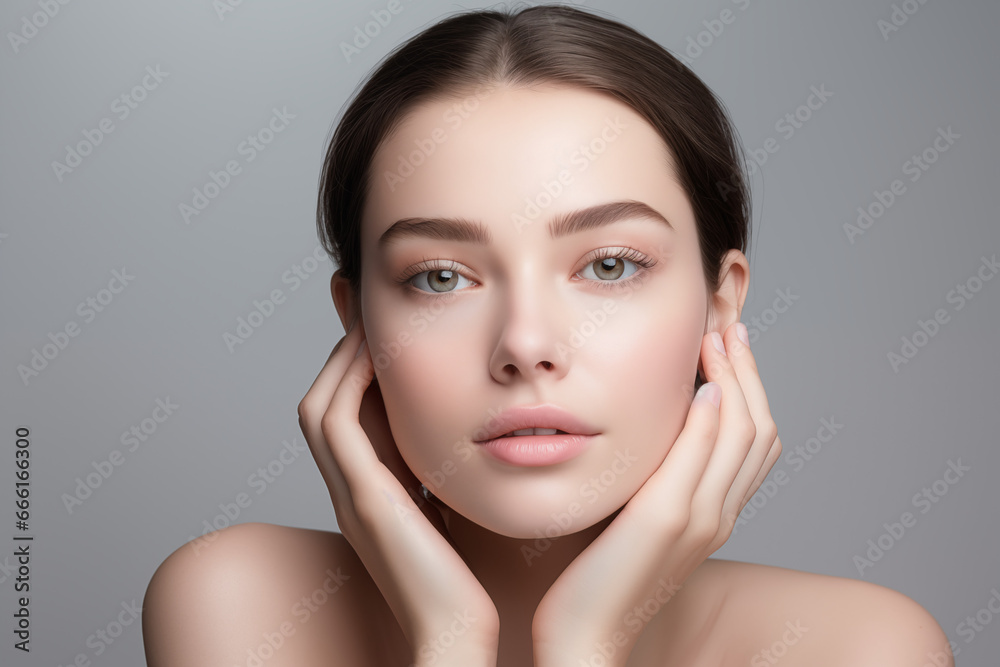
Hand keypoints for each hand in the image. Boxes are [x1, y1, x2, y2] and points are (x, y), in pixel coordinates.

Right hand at [297, 321, 499, 666]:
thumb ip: (451, 484)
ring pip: (321, 407)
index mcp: (374, 496)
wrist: (457, 637)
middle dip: (342, 352)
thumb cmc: (468, 586)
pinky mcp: (361, 500)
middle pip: (329, 403)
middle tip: (358, 305)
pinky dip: (347, 383)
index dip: (361, 371)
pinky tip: (373, 352)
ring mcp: (350, 497)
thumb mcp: (455, 518)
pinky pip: (335, 424)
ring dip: (340, 358)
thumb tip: (481, 446)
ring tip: (365, 318)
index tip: (382, 328)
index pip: (357, 417)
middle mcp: (353, 492)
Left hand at [531, 322, 781, 666]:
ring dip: (735, 379)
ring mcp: (699, 518)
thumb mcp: (635, 520)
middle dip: (749, 372)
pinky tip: (705, 386)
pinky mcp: (667, 519)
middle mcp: (718, 515)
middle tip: (730, 326)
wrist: (585, 635)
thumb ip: (654, 482)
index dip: (751, 389)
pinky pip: (704, 458)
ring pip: (743, 435)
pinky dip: (712, 418)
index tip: (729, 346)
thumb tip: (651, 438)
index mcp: (713, 514)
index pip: (755, 441)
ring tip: (718, 337)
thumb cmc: (598, 579)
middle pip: (759, 429)